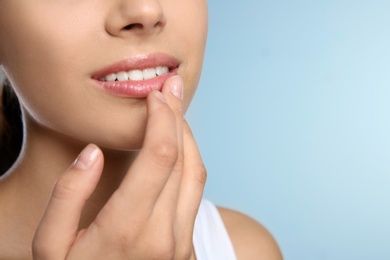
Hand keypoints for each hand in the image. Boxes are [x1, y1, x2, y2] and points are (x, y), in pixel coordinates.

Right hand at [32, 76, 206, 259]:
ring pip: (196, 175)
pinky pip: (194, 194)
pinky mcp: (186, 247)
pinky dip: (188, 163)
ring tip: (174, 115)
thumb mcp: (49, 247)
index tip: (157, 95)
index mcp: (128, 229)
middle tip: (171, 90)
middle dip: (179, 119)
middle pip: (184, 159)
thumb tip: (92, 154)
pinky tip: (175, 150)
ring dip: (188, 139)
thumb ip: (67, 197)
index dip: (163, 118)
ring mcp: (180, 243)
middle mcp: (164, 235)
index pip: (160, 156)